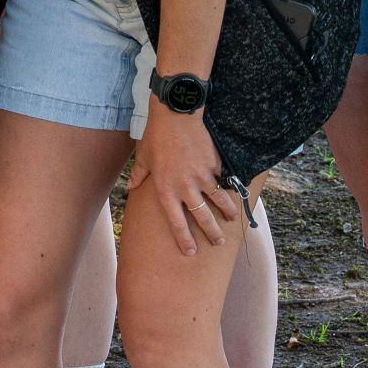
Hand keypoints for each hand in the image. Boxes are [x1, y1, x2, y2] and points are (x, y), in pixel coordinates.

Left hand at [126, 104, 239, 256]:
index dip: (184, 239)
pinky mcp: (214, 165)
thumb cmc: (156, 137)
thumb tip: (132, 187)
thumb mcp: (143, 157)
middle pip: (202, 217)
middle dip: (211, 232)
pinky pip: (222, 180)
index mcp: (166, 190)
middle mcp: (185, 187)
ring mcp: (202, 177)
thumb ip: (139, 176)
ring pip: (218, 201)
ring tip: (232, 220)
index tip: (190, 251)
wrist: (176, 115)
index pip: (176, 222)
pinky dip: (229, 187)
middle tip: (218, 242)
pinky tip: (235, 193)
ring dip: (227, 213)